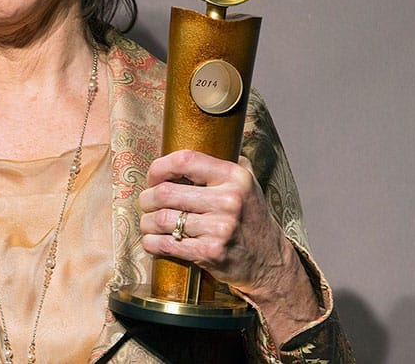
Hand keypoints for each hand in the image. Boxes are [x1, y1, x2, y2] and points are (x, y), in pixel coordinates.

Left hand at [138, 149, 317, 341]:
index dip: (160, 167)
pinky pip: (167, 244)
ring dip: (147, 222)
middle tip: (146, 203)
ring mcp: (220, 228)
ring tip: (148, 223)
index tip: (153, 177)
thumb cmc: (249, 219)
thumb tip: (186, 153)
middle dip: (147, 198)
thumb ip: (221, 166)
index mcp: (235, 176)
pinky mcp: (210, 252)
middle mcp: (229, 200)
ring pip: (162, 219)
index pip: (185, 160)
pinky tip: (152, 241)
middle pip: (166, 192)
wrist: (269, 261)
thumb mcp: (246, 184)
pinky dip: (152, 243)